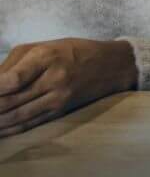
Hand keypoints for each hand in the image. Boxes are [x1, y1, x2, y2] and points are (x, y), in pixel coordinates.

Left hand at [0, 39, 137, 137]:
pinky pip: (29, 124)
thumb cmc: (71, 51)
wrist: (112, 65)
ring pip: (16, 116)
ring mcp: (58, 97)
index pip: (10, 79)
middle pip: (9, 101)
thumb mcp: (43, 46)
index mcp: (46, 57)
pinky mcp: (60, 110)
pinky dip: (8, 130)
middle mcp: (53, 79)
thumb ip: (12, 64)